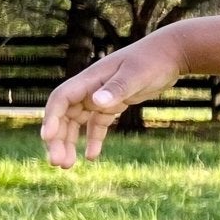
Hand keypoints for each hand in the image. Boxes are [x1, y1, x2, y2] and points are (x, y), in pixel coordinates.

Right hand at [39, 32, 186, 167]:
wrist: (171, 54)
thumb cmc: (153, 61)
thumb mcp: (137, 75)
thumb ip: (117, 88)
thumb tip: (96, 102)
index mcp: (90, 79)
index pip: (61, 99)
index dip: (51, 118)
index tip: (47, 138)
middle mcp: (90, 88)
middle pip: (64, 115)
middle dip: (58, 139)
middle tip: (58, 163)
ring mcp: (101, 96)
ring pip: (76, 122)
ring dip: (70, 142)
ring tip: (67, 165)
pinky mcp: (113, 104)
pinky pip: (96, 124)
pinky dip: (93, 139)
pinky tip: (91, 157)